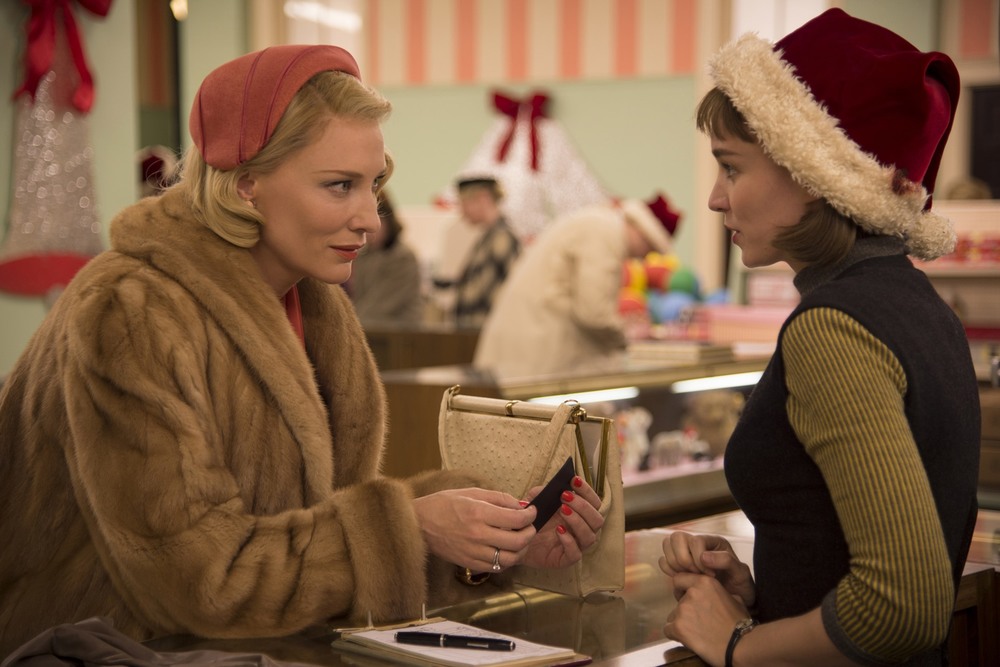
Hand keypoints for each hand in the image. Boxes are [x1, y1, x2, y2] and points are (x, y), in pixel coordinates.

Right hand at [412, 487, 535, 571]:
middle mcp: (478, 534)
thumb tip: (518, 506)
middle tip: (530, 527)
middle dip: (530, 533)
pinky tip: (505, 550)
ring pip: (509, 559)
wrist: (418, 523)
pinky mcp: (469, 562)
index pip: (516, 518)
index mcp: (479, 513)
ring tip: (520, 541)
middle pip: (517, 541)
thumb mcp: (470, 492)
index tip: (531, 512)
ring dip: (520, 551)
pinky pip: (495, 567)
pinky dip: (505, 561)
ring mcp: (473, 551)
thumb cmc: (443, 504)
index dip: (530, 515)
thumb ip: (497, 498)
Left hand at [521, 475, 604, 569]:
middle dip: (584, 506)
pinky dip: (569, 541)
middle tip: (565, 496)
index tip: (574, 480)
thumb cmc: (531, 519)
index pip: (594, 503)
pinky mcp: (565, 559)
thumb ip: (541, 492)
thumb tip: (551, 487)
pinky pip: (575, 554)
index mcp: (579, 514)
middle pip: (597, 520)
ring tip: (563, 510)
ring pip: (590, 536)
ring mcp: (575, 545)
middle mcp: (581, 529)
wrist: (516, 539)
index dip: (587, 491)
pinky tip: (559, 530)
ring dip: (578, 521)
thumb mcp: (533, 501)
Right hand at [659, 531, 754, 607]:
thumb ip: (727, 561)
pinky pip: (663, 560)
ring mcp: (686, 553)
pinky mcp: (677, 565)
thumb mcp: (741, 574)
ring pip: (667, 544)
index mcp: (713, 542)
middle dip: (683, 559)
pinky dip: (669, 570)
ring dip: (675, 563)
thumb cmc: (740, 587)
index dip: (698, 558)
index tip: (710, 576)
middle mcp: (698, 544)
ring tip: (690, 577)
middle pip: (677, 537)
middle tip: (695, 575)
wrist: (735, 602)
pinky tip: (683, 580)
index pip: (695, 540)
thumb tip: (704, 557)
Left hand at [663, 573, 748, 666]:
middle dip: (685, 610)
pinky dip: (676, 634)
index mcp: (705, 582)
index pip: (679, 579)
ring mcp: (683, 609)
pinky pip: (668, 629)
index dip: (681, 589)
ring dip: (681, 623)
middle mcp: (691, 592)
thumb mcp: (736, 600)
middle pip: (678, 601)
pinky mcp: (678, 626)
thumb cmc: (740, 624)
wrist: (739, 646)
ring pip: (673, 616)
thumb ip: (722, 593)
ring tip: (696, 632)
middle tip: (697, 622)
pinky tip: (688, 639)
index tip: (687, 598)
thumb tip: (720, 595)